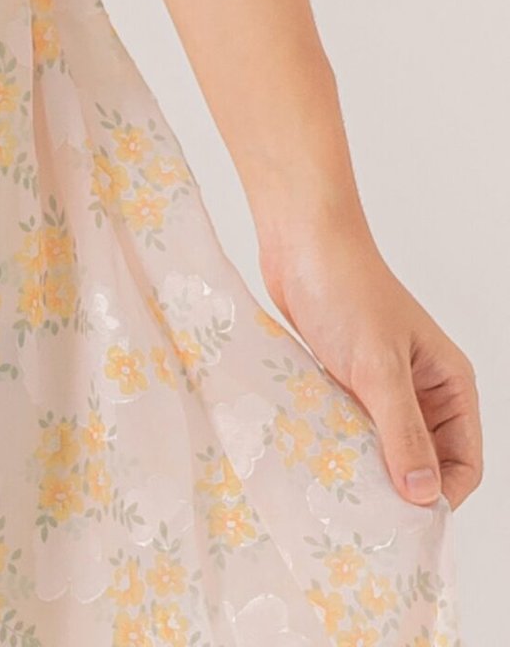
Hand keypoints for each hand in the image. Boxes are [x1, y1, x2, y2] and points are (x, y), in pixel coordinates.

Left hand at [257, 215, 481, 511]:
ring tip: (340, 488)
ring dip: (366, 466)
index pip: (464, 464)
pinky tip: (320, 457)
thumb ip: (402, 432)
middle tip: (365, 513)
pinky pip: (354, 428)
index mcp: (449, 384)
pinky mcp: (348, 380)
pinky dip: (342, 444)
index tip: (404, 523)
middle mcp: (423, 389)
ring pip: (385, 447)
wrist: (300, 240)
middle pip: (424, 462)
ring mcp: (384, 385)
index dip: (440, 496)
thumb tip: (424, 496)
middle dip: (400, 488)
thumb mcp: (378, 366)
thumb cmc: (347, 290)